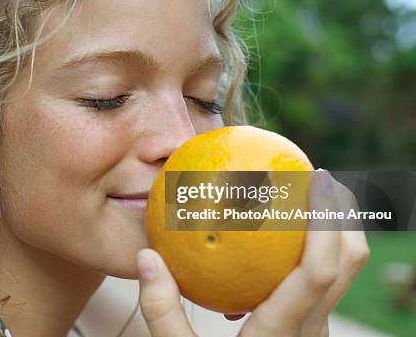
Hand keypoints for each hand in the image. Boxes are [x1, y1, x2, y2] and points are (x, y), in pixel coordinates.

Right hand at [136, 169, 369, 336]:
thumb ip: (162, 311)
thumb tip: (147, 257)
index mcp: (282, 333)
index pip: (320, 270)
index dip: (327, 221)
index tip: (318, 179)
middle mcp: (312, 331)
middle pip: (351, 264)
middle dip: (345, 214)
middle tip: (321, 177)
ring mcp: (316, 333)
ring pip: (345, 274)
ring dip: (337, 231)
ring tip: (307, 200)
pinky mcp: (310, 332)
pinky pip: (324, 284)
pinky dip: (319, 252)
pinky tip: (283, 242)